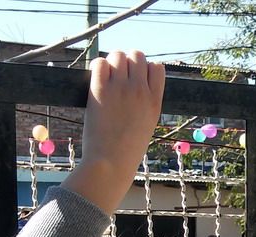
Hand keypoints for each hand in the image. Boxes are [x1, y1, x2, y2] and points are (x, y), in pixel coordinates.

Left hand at [61, 50, 164, 214]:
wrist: (111, 162)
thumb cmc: (128, 149)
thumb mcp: (147, 125)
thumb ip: (146, 104)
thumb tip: (137, 86)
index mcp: (155, 101)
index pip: (157, 67)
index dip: (145, 70)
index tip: (137, 81)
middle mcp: (140, 91)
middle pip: (137, 55)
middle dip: (128, 63)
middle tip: (119, 78)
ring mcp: (120, 89)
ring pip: (118, 55)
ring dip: (113, 63)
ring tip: (108, 78)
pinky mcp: (100, 90)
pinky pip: (100, 63)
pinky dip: (98, 67)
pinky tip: (98, 80)